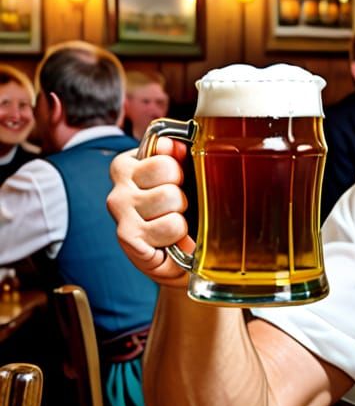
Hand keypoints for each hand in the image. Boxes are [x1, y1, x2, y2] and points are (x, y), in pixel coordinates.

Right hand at [106, 137, 192, 286]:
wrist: (182, 261)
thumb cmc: (182, 217)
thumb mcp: (184, 182)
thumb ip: (177, 157)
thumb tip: (173, 143)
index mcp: (128, 166)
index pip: (164, 153)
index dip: (179, 171)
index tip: (174, 184)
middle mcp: (118, 187)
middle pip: (169, 171)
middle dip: (182, 192)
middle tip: (175, 209)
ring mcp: (120, 211)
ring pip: (172, 198)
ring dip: (181, 215)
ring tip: (172, 226)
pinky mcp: (127, 236)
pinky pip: (170, 225)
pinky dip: (178, 236)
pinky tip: (168, 242)